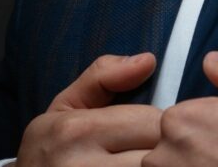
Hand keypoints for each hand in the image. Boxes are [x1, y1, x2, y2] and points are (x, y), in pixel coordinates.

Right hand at [16, 52, 161, 165]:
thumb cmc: (50, 149)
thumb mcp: (66, 106)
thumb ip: (104, 76)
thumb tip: (148, 60)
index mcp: (78, 131)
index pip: (152, 122)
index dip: (164, 125)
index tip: (156, 130)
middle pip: (158, 155)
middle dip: (166, 150)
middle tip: (159, 148)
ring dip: (160, 165)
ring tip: (152, 161)